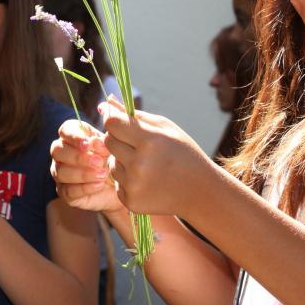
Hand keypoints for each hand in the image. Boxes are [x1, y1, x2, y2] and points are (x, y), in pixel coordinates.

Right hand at [50, 119, 123, 212]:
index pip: (65, 130)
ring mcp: (60, 173)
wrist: (122, 184)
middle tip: (99, 162)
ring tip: (102, 175)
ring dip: (83, 174)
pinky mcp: (64, 192)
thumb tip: (94, 142)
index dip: (74, 137)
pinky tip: (99, 185)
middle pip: (57, 150)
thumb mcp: (111, 149)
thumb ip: (102, 143)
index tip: (89, 145)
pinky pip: (68, 190)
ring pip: (60, 172)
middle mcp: (61, 153)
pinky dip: (84, 188)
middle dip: (78, 157)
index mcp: (72, 136)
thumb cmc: (113, 159)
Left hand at [100, 96, 215, 216]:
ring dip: (122, 160)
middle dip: (117, 138)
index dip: (113, 119)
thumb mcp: (165, 128)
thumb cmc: (183, 153)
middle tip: (136, 143)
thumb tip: (105, 103)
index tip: (118, 121)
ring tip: (146, 164)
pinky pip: (117, 182)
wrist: (200, 191)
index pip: (112, 123)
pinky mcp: (131, 201)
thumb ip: (134, 115)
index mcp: (149, 141)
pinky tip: (146, 180)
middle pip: (108, 141)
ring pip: (111, 163)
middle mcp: (139, 164)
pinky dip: (127, 179)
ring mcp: (134, 185)